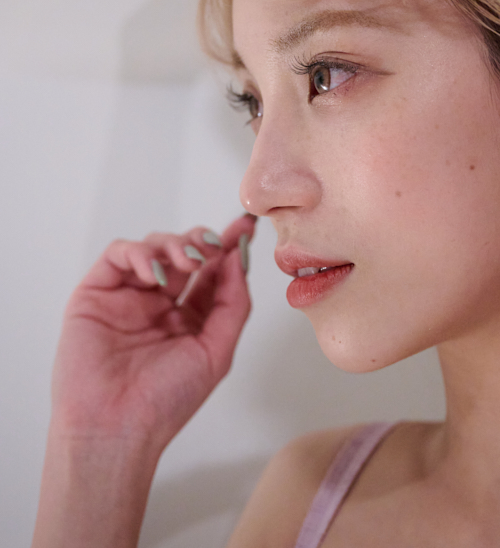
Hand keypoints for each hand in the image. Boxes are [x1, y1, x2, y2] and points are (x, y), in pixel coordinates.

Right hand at [51, 214, 255, 451]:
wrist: (116, 429)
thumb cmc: (167, 400)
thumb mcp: (216, 349)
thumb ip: (232, 302)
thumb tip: (238, 257)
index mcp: (189, 315)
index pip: (211, 270)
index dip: (229, 245)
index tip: (246, 227)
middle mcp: (159, 302)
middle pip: (184, 251)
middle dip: (203, 241)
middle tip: (214, 246)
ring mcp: (128, 295)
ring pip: (154, 246)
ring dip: (176, 244)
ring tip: (188, 263)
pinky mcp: (96, 293)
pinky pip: (118, 254)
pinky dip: (140, 253)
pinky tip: (156, 274)